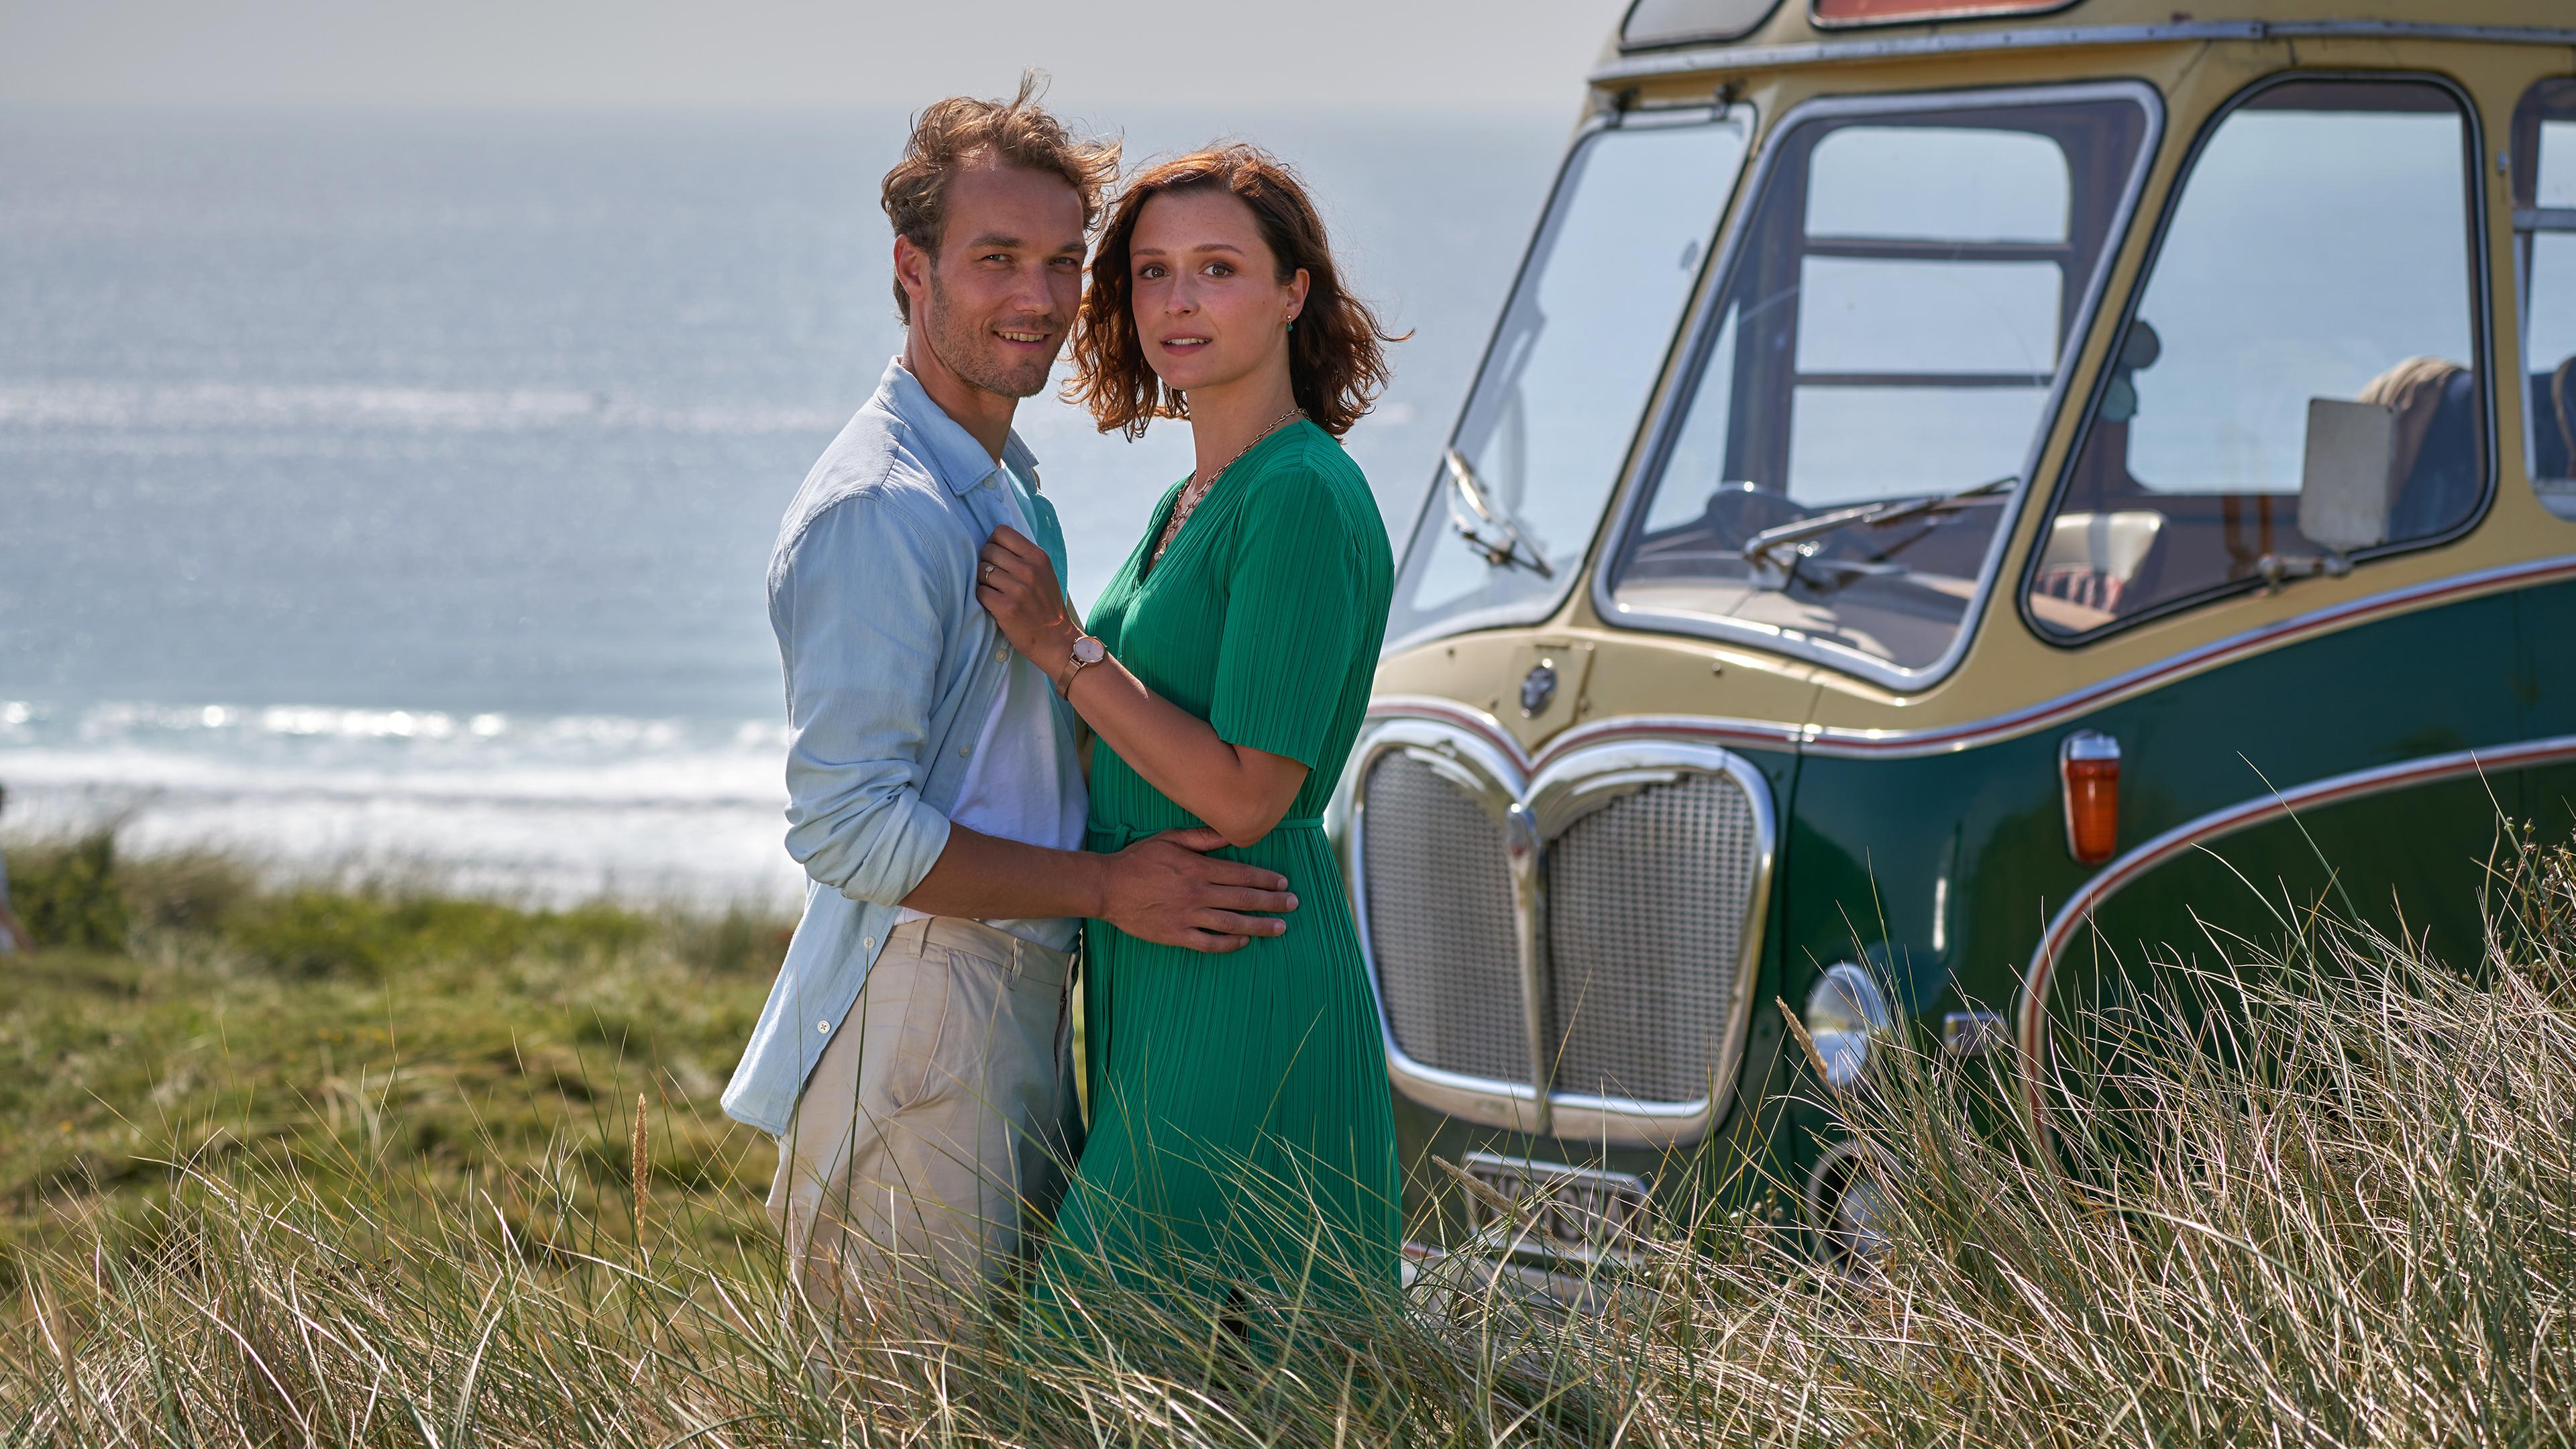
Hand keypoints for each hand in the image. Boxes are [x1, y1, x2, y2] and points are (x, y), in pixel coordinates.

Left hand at [976, 525, 1079, 680]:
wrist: (1055, 639)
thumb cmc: (1045, 605)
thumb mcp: (1043, 572)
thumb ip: (1023, 555)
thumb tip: (992, 540)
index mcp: (1038, 557)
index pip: (1001, 532)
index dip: (994, 543)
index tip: (998, 557)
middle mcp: (1029, 570)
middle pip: (988, 550)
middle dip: (987, 562)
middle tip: (996, 578)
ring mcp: (1018, 589)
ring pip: (981, 570)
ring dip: (984, 581)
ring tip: (997, 592)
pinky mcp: (1006, 607)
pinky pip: (980, 591)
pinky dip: (984, 597)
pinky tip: (995, 604)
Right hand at [1097, 827, 1297, 952]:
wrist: (1108, 887)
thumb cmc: (1139, 859)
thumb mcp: (1171, 838)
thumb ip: (1203, 837)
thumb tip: (1231, 832)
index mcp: (1199, 868)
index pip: (1242, 874)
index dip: (1266, 879)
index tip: (1283, 884)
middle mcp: (1198, 893)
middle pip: (1243, 899)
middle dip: (1272, 903)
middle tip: (1293, 906)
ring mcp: (1188, 916)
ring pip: (1232, 923)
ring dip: (1259, 926)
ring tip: (1280, 928)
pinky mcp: (1176, 935)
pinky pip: (1209, 943)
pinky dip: (1229, 943)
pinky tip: (1244, 941)